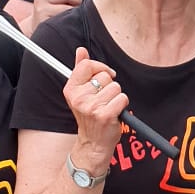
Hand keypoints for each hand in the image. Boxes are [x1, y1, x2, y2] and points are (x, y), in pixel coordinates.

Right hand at [32, 0, 87, 28]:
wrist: (40, 27)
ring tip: (69, 14)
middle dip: (75, 0)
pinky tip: (66, 21)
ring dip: (73, 12)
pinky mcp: (45, 22)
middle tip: (72, 5)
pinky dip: (70, 20)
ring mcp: (42, 10)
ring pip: (68, 8)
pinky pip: (65, 19)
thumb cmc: (53, 9)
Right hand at [65, 46, 127, 160]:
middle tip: (103, 99)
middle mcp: (79, 98)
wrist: (93, 142)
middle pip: (105, 76)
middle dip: (109, 86)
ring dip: (116, 96)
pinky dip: (122, 105)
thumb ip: (80, 70)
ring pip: (116, 87)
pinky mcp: (105, 115)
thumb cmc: (89, 117)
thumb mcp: (80, 93)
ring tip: (108, 106)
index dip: (100, 67)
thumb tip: (81, 51)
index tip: (105, 74)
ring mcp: (91, 107)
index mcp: (71, 90)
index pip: (87, 65)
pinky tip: (115, 112)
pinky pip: (122, 98)